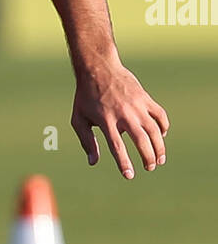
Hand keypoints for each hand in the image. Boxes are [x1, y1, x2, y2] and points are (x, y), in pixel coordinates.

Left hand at [70, 59, 169, 179]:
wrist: (98, 68)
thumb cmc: (86, 97)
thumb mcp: (79, 119)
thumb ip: (87, 141)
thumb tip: (93, 162)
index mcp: (106, 121)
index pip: (117, 147)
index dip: (124, 163)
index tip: (129, 175)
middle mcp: (123, 114)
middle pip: (141, 140)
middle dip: (147, 157)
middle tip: (149, 167)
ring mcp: (136, 105)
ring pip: (154, 130)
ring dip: (159, 146)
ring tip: (159, 159)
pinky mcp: (145, 98)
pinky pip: (159, 115)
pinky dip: (164, 126)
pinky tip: (162, 135)